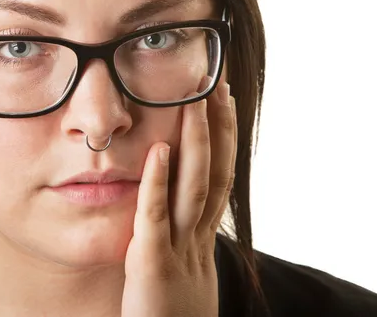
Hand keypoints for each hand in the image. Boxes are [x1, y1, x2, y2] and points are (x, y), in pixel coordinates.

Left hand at [121, 79, 236, 316]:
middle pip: (216, 172)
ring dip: (195, 142)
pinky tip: (157, 151)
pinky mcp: (152, 265)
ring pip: (194, 187)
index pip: (220, 176)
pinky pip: (155, 218)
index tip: (223, 101)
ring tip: (194, 102)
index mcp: (204, 238)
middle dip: (218, 127)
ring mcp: (180, 251)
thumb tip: (182, 207)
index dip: (224, 138)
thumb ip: (184, 236)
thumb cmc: (172, 315)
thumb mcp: (188, 270)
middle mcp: (199, 238)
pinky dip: (157, 183)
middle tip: (216, 83)